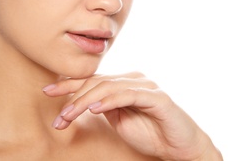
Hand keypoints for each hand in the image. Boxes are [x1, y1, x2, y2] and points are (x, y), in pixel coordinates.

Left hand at [43, 72, 221, 160]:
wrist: (180, 146)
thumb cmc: (150, 133)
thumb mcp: (118, 119)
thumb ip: (103, 106)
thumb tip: (80, 101)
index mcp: (122, 83)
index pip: (91, 80)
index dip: (68, 85)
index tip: (47, 91)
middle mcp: (132, 79)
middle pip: (96, 82)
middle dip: (73, 98)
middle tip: (58, 117)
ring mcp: (145, 86)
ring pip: (108, 87)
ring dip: (85, 101)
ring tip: (69, 115)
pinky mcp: (157, 97)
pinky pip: (128, 94)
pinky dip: (109, 100)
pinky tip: (94, 108)